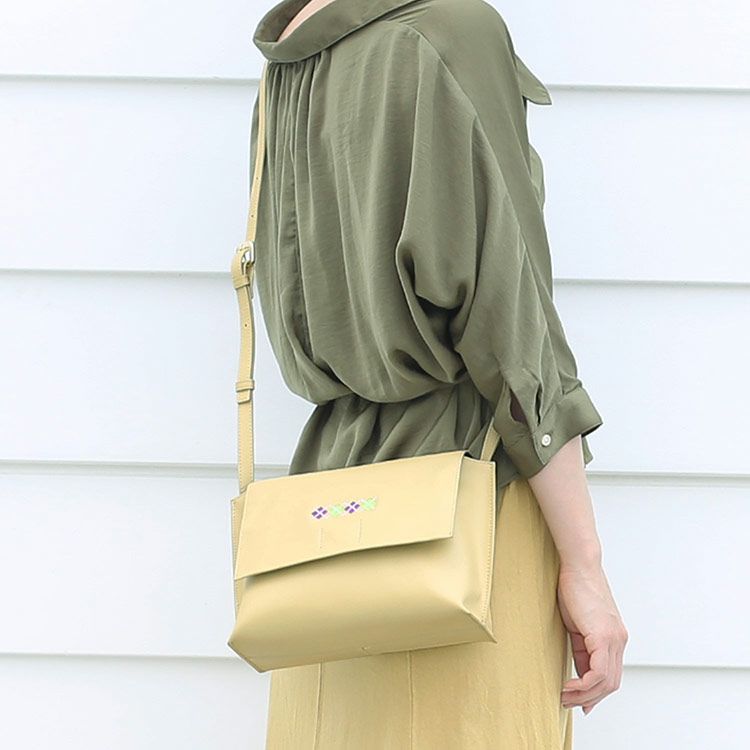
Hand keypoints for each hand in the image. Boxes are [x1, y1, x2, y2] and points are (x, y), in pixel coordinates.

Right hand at [556, 561, 627, 714]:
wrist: (578, 566)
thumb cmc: (574, 590)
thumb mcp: (578, 626)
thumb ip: (583, 649)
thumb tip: (581, 673)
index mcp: (615, 639)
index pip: (610, 675)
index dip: (595, 694)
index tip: (579, 702)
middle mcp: (619, 641)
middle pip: (610, 684)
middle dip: (589, 698)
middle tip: (567, 702)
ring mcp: (614, 639)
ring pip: (606, 682)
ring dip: (584, 694)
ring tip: (564, 696)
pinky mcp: (604, 636)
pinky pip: (599, 672)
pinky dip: (584, 684)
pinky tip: (569, 684)